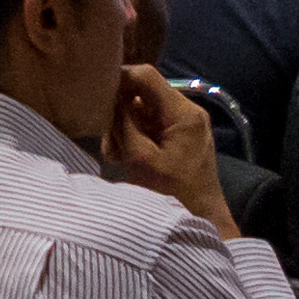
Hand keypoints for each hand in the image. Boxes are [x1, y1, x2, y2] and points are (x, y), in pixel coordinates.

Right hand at [104, 66, 235, 239]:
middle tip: (108, 142)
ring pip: (142, 110)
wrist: (203, 221)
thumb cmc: (172, 194)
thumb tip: (108, 97)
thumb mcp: (140, 158)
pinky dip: (135, 137)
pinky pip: (151, 125)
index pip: (145, 76)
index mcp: (183, 113)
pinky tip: (126, 158)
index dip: (117, 79)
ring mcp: (185, 125)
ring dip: (124, 128)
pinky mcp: (181, 137)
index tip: (95, 98)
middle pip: (142, 93)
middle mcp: (187, 112)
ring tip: (116, 155)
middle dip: (118, 113)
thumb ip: (123, 122)